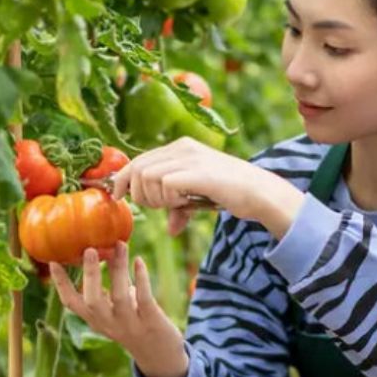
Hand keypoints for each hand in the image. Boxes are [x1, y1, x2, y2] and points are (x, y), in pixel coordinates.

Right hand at [48, 242, 188, 376]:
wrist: (159, 356)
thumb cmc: (135, 324)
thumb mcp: (115, 310)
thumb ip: (109, 288)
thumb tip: (105, 252)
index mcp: (95, 319)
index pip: (72, 303)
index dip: (61, 284)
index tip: (53, 262)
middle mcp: (109, 323)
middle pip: (93, 301)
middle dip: (91, 275)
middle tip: (89, 249)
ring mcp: (130, 324)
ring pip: (120, 296)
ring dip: (118, 269)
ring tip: (120, 245)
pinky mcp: (151, 321)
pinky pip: (143, 298)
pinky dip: (141, 278)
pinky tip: (139, 261)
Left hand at [109, 137, 304, 236]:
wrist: (259, 192)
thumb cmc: (231, 194)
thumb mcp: (198, 197)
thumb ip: (180, 206)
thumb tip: (169, 229)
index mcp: (180, 147)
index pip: (138, 160)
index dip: (123, 180)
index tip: (117, 196)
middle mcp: (182, 148)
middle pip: (138, 168)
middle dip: (140, 194)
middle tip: (161, 207)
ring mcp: (190, 158)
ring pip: (147, 177)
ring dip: (155, 199)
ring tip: (176, 205)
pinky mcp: (197, 172)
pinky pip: (165, 184)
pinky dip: (169, 199)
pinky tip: (184, 203)